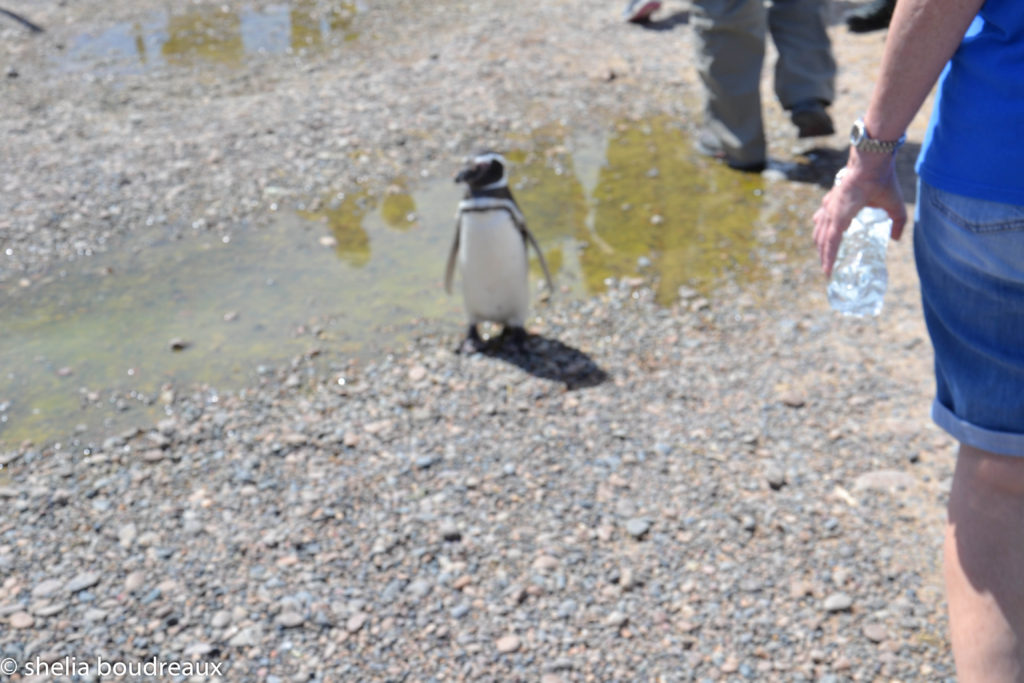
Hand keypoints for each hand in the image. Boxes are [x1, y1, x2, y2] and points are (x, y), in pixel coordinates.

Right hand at [813, 150, 907, 276]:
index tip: (827, 273)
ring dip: (820, 243)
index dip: (828, 259)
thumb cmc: (881, 180)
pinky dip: (820, 227)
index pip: (831, 242)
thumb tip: (895, 239)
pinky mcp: (830, 198)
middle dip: (823, 255)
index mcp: (842, 215)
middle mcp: (831, 211)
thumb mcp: (895, 203)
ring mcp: (829, 203)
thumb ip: (898, 222)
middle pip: (821, 239)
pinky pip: (821, 217)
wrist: (869, 157)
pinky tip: (820, 228)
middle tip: (827, 269)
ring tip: (823, 254)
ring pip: (819, 228)